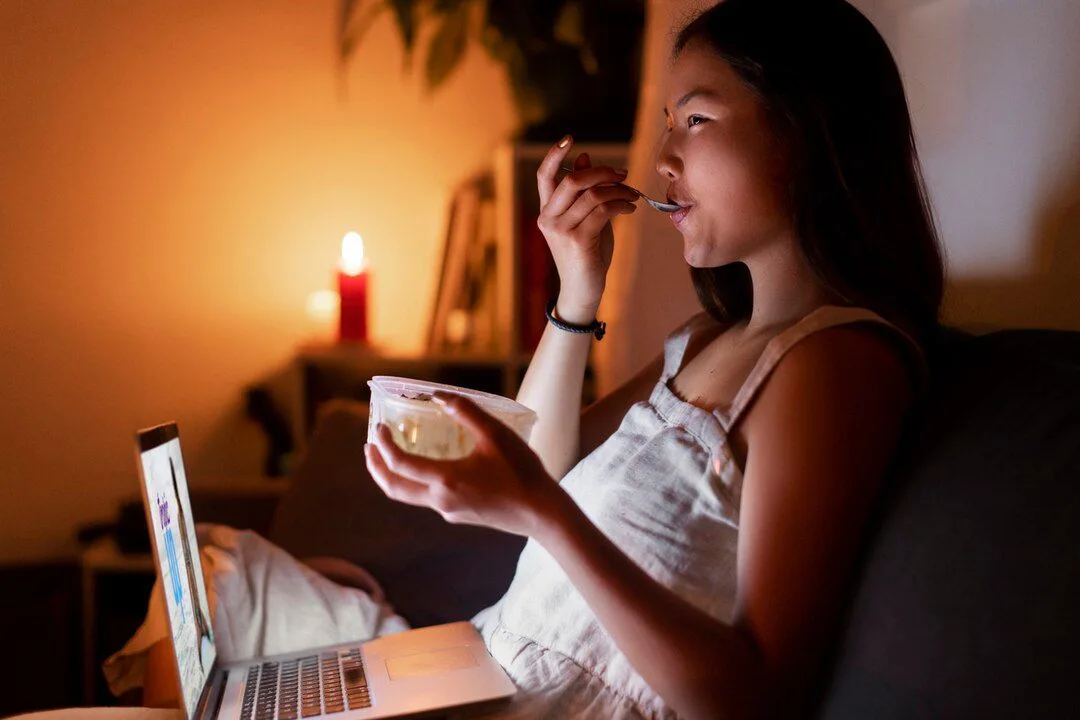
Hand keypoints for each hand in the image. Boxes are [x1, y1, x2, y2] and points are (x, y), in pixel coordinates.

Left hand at [364, 392, 571, 537]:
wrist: (541, 513)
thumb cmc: (521, 471)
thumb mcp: (496, 434)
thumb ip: (466, 412)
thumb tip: (440, 397)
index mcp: (445, 480)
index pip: (400, 464)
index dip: (384, 445)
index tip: (379, 428)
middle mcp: (441, 499)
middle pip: (394, 488)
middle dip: (376, 467)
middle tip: (369, 447)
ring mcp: (449, 510)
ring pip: (409, 495)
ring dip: (394, 475)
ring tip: (390, 455)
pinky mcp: (459, 514)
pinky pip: (428, 497)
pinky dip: (416, 480)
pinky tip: (428, 467)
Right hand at [536, 136, 638, 320]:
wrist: (583, 290)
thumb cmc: (587, 254)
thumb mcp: (584, 218)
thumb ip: (583, 192)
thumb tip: (585, 158)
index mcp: (546, 211)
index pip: (544, 176)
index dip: (554, 154)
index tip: (570, 138)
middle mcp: (548, 218)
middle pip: (573, 179)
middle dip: (602, 171)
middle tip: (622, 174)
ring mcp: (561, 230)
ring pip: (593, 194)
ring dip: (619, 190)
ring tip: (632, 195)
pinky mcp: (578, 241)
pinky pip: (603, 210)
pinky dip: (621, 204)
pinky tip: (630, 207)